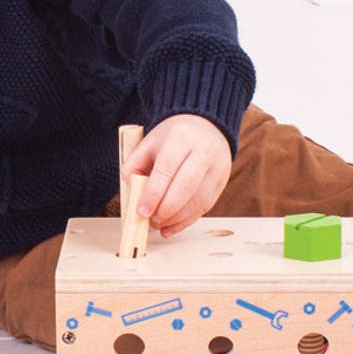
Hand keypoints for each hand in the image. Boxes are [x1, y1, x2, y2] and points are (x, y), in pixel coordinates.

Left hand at [123, 113, 231, 237]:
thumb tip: (130, 191)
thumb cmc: (175, 137)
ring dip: (176, 218)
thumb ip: (135, 164)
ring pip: (198, 200)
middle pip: (186, 187)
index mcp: (181, 138)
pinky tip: (171, 226)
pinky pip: (205, 207)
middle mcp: (203, 152)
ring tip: (158, 224)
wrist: (206, 126)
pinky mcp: (222, 182)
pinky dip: (186, 221)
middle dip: (166, 209)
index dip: (153, 193)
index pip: (167, 169)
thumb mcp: (150, 142)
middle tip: (150, 220)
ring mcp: (217, 168)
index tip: (142, 210)